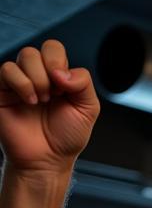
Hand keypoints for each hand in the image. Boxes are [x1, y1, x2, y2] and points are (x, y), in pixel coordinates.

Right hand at [0, 40, 99, 170]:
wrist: (47, 159)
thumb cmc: (66, 136)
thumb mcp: (88, 109)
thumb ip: (83, 83)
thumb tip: (61, 71)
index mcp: (57, 76)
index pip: (53, 49)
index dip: (58, 61)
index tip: (64, 87)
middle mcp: (36, 75)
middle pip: (37, 50)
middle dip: (48, 71)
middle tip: (53, 96)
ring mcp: (19, 82)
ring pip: (24, 56)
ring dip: (37, 78)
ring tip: (41, 101)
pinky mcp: (2, 90)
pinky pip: (6, 70)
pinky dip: (22, 83)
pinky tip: (29, 101)